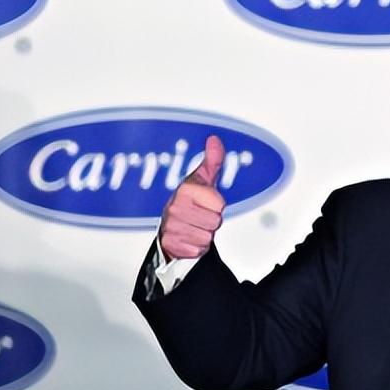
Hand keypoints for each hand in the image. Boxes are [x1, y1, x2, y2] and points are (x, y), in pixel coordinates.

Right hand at [159, 134, 225, 260]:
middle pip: (215, 222)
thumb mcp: (203, 179)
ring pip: (207, 236)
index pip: (219, 204)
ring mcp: (171, 226)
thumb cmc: (189, 202)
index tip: (208, 202)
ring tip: (194, 226)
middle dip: (211, 221)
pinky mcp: (170, 244)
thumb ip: (213, 160)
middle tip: (201, 216)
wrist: (170, 227)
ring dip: (204, 234)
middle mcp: (174, 207)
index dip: (217, 205)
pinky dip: (196, 247)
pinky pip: (197, 249)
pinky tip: (188, 237)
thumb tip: (214, 140)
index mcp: (185, 190)